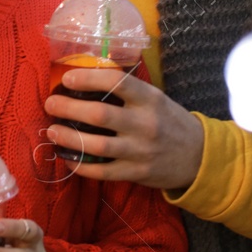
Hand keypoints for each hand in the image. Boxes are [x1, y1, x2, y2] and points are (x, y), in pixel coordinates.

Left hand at [44, 66, 203, 189]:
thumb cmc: (170, 122)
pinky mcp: (137, 173)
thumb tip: (86, 80)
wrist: (200, 156)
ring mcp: (140, 151)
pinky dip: (81, 166)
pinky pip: (103, 172)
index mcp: (150, 99)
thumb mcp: (156, 99)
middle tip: (51, 104)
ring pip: (97, 145)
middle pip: (99, 114)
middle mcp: (145, 124)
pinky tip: (67, 159)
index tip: (67, 78)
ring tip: (52, 131)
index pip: (117, 82)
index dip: (88, 78)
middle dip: (69, 108)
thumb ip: (128, 92)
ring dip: (69, 138)